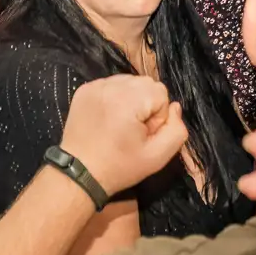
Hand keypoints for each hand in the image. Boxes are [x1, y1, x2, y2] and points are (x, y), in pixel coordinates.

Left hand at [59, 75, 189, 196]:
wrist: (79, 173)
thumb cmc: (120, 167)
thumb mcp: (157, 157)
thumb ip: (176, 130)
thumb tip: (175, 107)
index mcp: (128, 99)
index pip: (161, 92)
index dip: (158, 116)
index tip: (144, 135)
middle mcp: (110, 86)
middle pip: (145, 83)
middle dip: (146, 105)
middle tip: (133, 130)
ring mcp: (94, 85)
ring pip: (129, 81)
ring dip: (131, 99)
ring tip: (120, 124)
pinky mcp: (84, 89)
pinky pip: (111, 84)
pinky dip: (115, 98)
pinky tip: (108, 118)